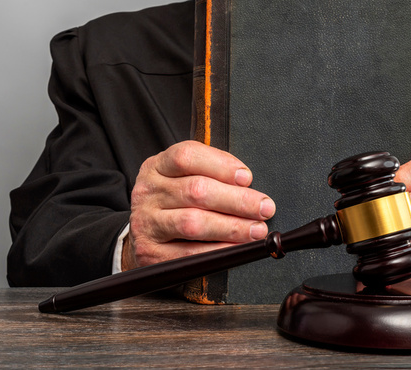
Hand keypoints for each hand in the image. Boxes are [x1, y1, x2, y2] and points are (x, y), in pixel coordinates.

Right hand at [122, 140, 274, 270]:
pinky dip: (218, 250)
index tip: (247, 177)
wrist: (146, 235)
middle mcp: (148, 192)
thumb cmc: (176, 201)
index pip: (186, 156)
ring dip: (231, 227)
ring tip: (256, 229)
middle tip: (264, 208)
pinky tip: (237, 248)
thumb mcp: (184, 177)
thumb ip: (211, 174)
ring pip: (193, 222)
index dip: (221, 165)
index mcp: (157, 166)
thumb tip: (246, 182)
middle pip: (196, 190)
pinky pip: (189, 253)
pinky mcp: (151, 253)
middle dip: (237, 200)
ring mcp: (147, 222)